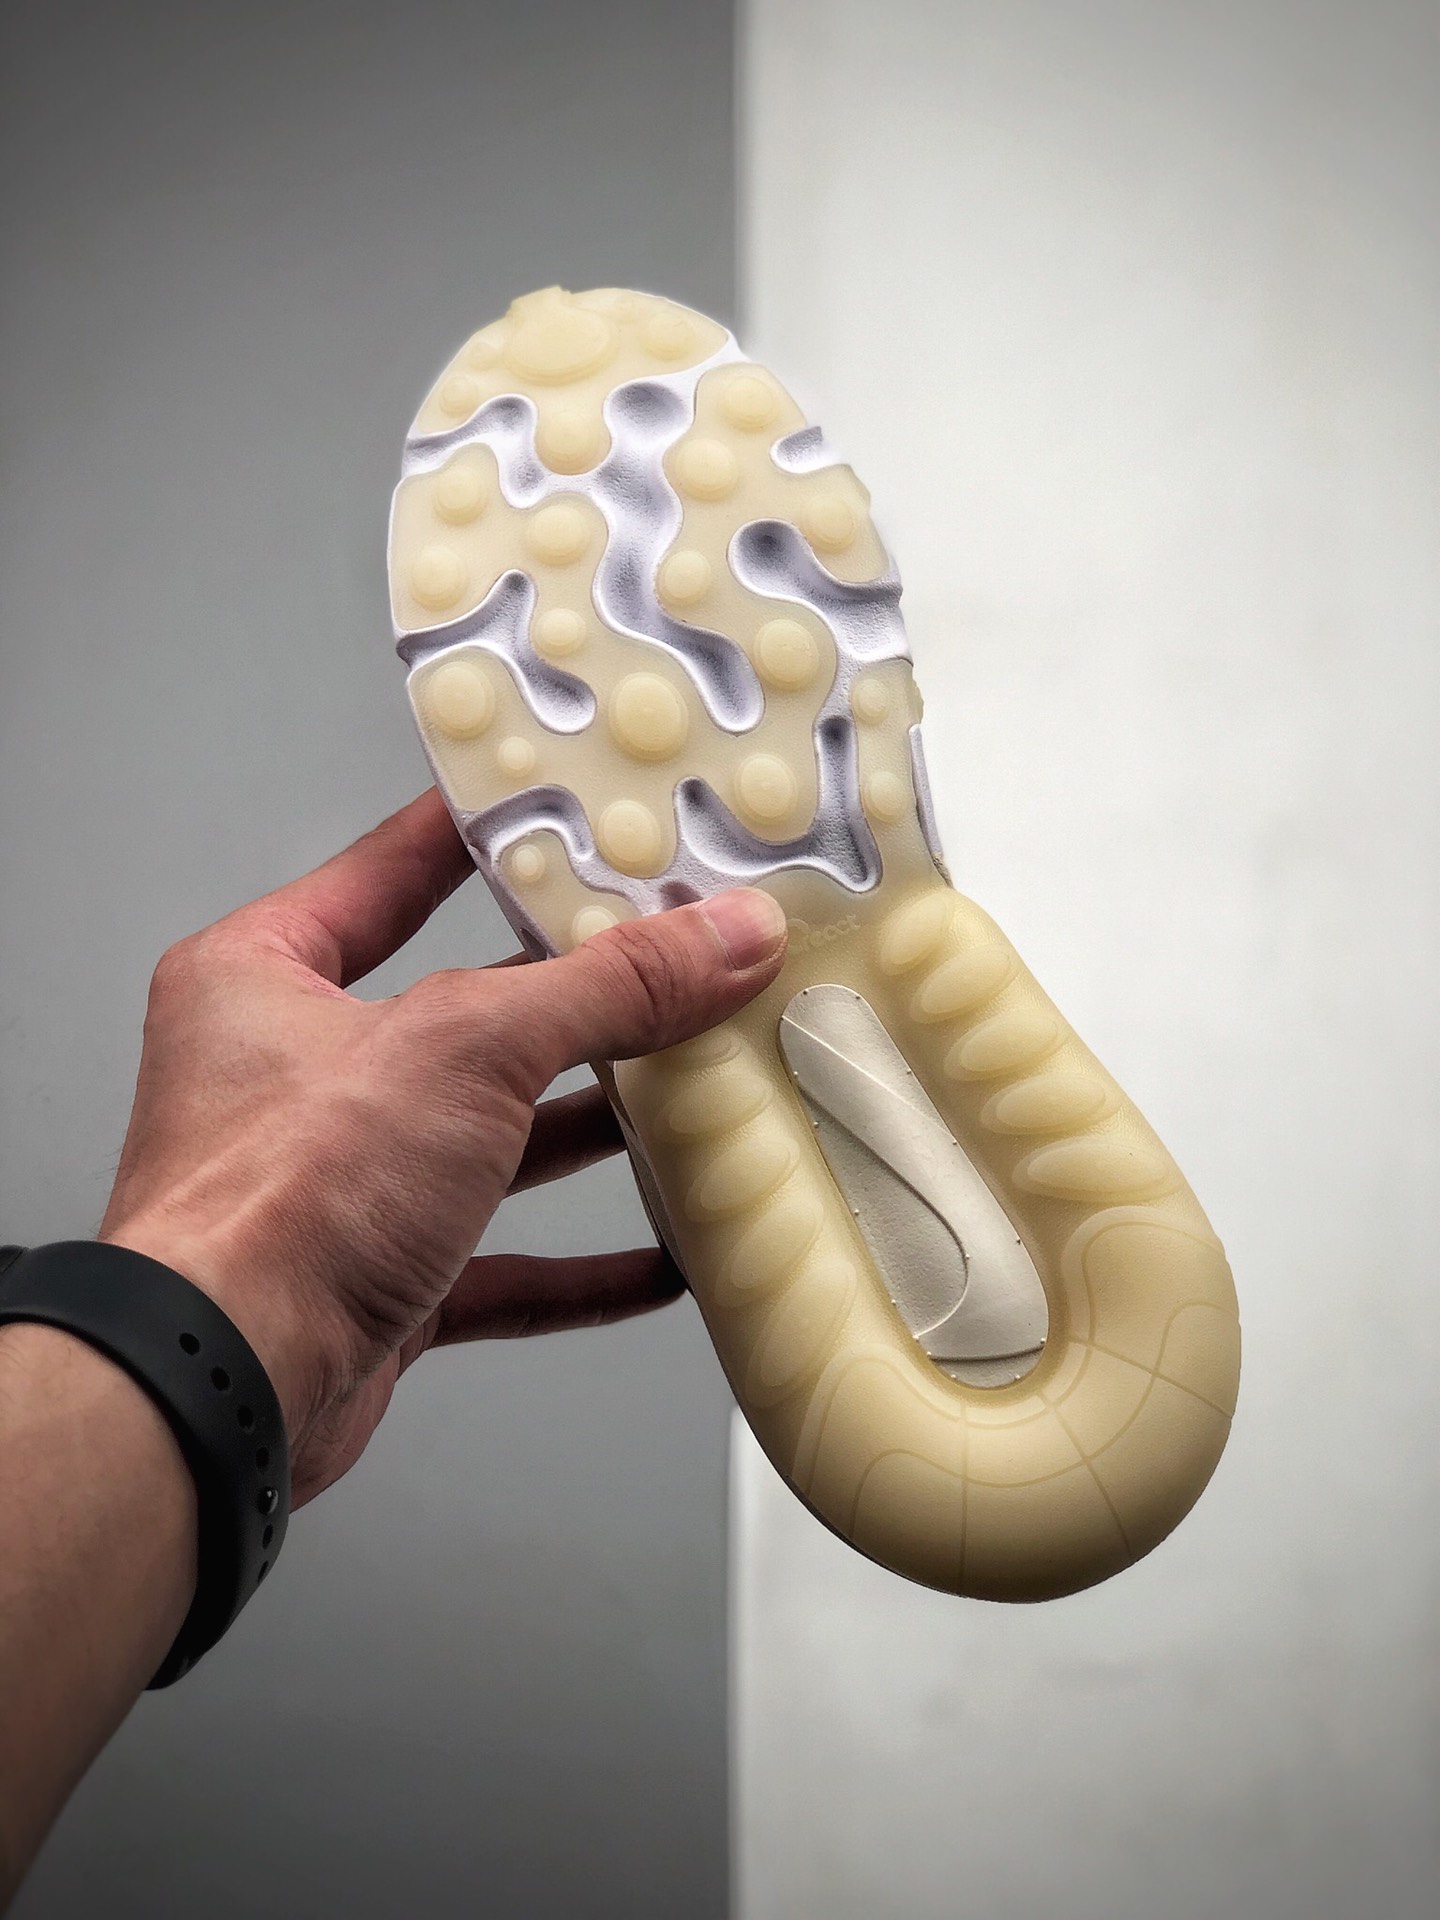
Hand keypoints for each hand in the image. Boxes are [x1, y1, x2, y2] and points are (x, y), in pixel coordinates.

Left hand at [99, 790, 787, 1504]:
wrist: (227, 1384)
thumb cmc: (277, 1200)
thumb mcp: (468, 1046)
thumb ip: (606, 988)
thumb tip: (720, 938)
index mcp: (267, 977)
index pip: (391, 870)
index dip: (484, 834)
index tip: (567, 807)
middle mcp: (295, 1074)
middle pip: (465, 1010)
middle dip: (578, 995)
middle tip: (673, 954)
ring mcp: (340, 1182)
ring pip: (491, 1136)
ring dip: (593, 1125)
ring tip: (692, 1087)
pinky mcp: (379, 1279)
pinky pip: (502, 1265)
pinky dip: (583, 1266)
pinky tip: (660, 1258)